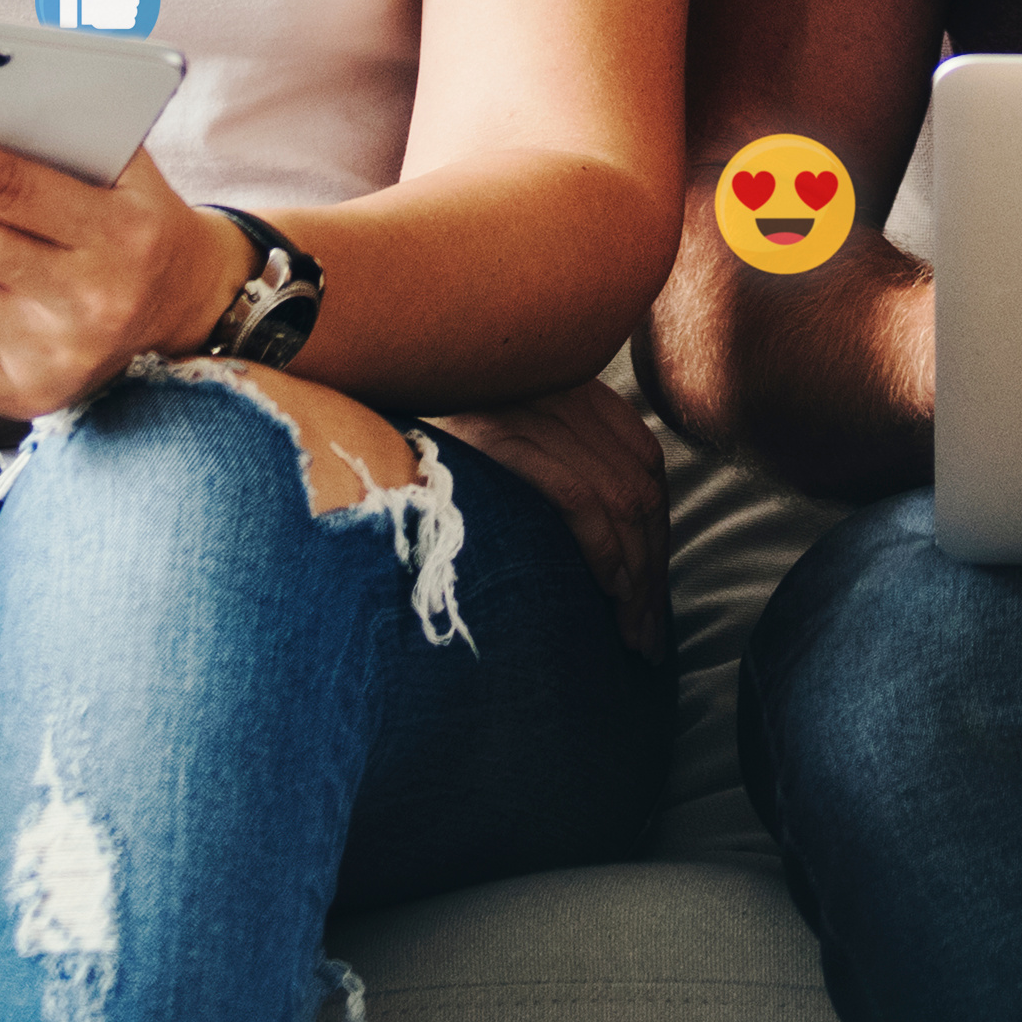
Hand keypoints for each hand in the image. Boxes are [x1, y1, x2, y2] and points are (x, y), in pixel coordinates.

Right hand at [427, 378, 669, 659]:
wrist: (364, 436)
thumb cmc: (432, 462)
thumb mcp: (510, 450)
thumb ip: (566, 470)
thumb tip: (623, 551)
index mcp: (570, 387)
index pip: (644, 463)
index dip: (657, 533)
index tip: (653, 596)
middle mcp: (557, 391)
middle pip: (639, 486)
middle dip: (653, 567)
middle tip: (649, 634)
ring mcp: (530, 412)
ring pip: (620, 498)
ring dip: (637, 575)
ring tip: (633, 630)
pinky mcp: (501, 438)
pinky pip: (579, 499)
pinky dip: (605, 550)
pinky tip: (611, 590)